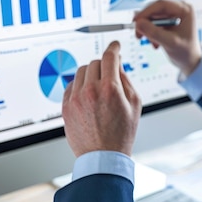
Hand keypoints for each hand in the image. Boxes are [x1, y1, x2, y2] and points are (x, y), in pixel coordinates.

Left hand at [61, 41, 141, 157]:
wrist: (103, 156)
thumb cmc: (121, 133)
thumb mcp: (135, 104)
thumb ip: (126, 80)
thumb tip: (117, 64)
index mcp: (110, 89)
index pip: (109, 57)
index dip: (114, 48)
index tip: (115, 46)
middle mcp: (90, 91)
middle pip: (95, 62)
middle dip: (104, 65)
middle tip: (110, 74)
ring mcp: (76, 99)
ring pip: (82, 72)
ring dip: (91, 74)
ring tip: (99, 87)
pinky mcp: (66, 107)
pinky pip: (71, 85)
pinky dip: (80, 85)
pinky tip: (88, 95)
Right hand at [133, 0, 201, 75]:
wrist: (189, 60)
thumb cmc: (186, 51)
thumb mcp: (170, 43)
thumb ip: (154, 33)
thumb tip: (138, 23)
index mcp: (184, 9)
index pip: (162, 4)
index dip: (146, 12)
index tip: (136, 22)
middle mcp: (178, 9)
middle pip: (154, 9)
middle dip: (145, 23)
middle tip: (138, 35)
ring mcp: (171, 15)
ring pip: (151, 17)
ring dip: (147, 30)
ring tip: (153, 43)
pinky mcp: (166, 21)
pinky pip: (151, 23)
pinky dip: (150, 33)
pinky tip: (156, 44)